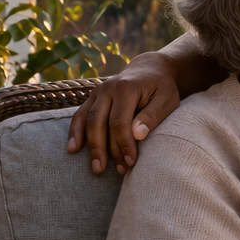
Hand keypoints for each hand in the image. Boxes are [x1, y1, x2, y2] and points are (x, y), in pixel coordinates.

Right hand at [66, 52, 181, 174]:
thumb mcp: (166, 100)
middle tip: (114, 170)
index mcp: (126, 89)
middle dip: (105, 149)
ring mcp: (97, 93)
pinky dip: (75, 132)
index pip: (120, 122)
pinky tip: (72, 149)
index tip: (131, 161)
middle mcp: (108, 89)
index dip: (123, 144)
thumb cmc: (162, 87)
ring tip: (96, 168)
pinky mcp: (92, 98)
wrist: (149, 68)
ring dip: (90, 146)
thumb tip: (137, 134)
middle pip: (99, 123)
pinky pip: (79, 115)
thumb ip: (152, 115)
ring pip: (87, 121)